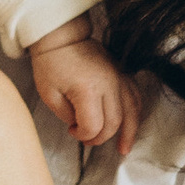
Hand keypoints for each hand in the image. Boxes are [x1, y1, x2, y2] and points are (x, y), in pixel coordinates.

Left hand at [29, 21, 141, 156]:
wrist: (63, 37)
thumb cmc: (52, 62)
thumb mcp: (49, 94)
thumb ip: (66, 115)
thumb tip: (80, 125)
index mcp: (88, 90)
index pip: (93, 126)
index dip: (82, 135)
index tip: (72, 131)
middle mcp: (108, 84)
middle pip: (113, 122)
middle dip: (100, 137)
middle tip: (87, 139)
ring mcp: (118, 78)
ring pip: (131, 111)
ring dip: (129, 132)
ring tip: (123, 148)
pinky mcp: (121, 73)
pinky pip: (135, 96)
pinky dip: (135, 113)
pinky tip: (130, 124)